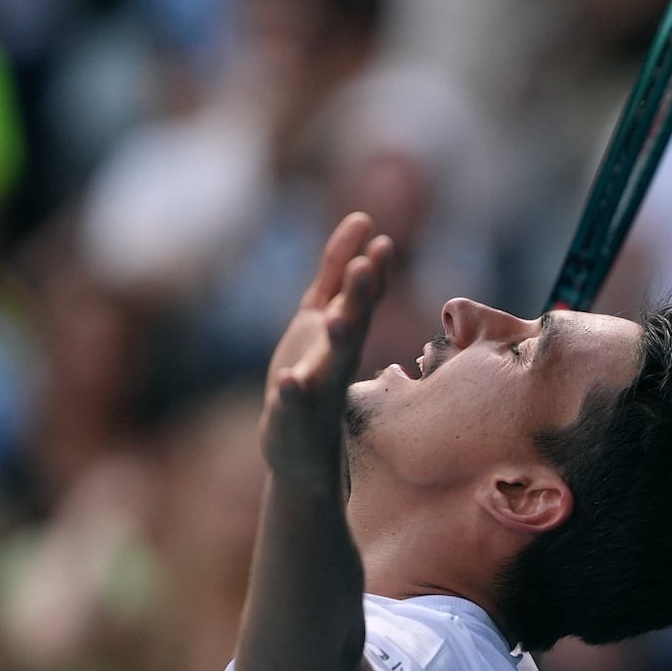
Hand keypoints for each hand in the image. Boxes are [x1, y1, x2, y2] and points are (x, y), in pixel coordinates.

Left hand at [261, 213, 392, 487]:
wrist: (301, 449)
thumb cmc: (314, 374)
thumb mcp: (322, 315)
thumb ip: (336, 273)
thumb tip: (361, 221)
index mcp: (343, 333)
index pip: (362, 297)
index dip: (372, 271)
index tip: (381, 242)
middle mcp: (337, 358)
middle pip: (354, 322)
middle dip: (360, 295)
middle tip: (366, 265)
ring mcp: (319, 388)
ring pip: (332, 361)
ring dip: (337, 340)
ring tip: (335, 318)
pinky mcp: (295, 415)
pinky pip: (295, 403)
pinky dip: (293, 392)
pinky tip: (289, 381)